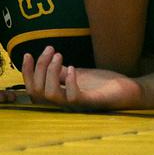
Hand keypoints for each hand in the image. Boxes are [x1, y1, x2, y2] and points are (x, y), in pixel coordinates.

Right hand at [22, 46, 142, 110]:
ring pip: (50, 95)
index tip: (28, 53)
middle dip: (38, 68)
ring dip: (50, 72)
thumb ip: (59, 72)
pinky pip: (73, 97)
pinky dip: (69, 81)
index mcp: (58, 97)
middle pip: (37, 92)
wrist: (127, 89)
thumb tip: (44, 62)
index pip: (32, 90)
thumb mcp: (76, 74)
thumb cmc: (102, 83)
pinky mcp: (90, 103)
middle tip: (50, 49)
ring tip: (59, 56)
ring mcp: (76, 105)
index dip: (26, 72)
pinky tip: (72, 68)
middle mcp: (63, 104)